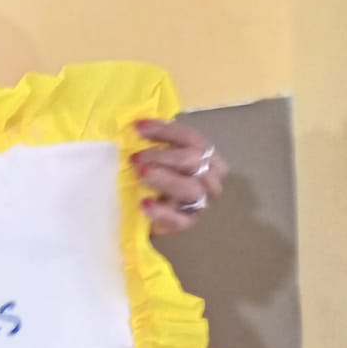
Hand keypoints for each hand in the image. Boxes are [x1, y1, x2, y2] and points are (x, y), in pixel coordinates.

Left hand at [131, 118, 226, 235]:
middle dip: (164, 156)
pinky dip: (161, 211)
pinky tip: (144, 203)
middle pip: (194, 161)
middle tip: (137, 158)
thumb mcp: (160, 157)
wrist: (153, 213)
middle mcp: (210, 178)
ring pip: (191, 188)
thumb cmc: (159, 178)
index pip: (191, 138)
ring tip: (141, 174)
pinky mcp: (188, 222)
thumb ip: (155, 142)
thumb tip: (136, 125)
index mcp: (207, 156)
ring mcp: (201, 202)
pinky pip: (179, 219)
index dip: (165, 130)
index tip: (138, 127)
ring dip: (165, 178)